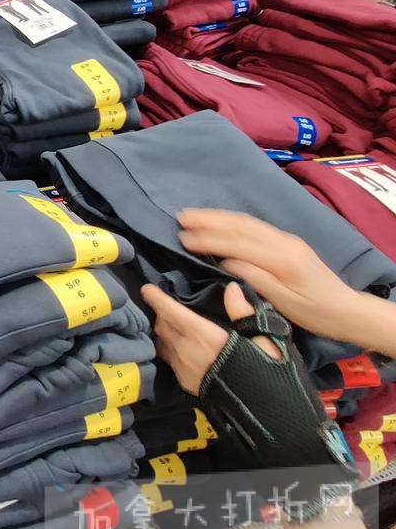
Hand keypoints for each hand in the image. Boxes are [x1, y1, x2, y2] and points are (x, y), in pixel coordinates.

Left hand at [142, 281, 278, 393]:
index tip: (147, 289)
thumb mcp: (265, 340)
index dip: (156, 298)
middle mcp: (187, 351)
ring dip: (164, 331)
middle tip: (167, 304)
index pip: (170, 312)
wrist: (264, 415)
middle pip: (162, 325)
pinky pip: (169, 358)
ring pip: (162, 342)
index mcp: (204, 336)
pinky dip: (169, 347)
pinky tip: (180, 345)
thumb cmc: (266, 373)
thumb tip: (232, 289)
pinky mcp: (184, 383)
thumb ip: (243, 313)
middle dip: (161, 312)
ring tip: (172, 323)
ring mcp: (182, 368)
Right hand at [176, 208, 361, 342]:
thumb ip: (255, 278)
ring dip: (218, 217)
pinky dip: (232, 221)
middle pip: (240, 226)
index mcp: (281, 259)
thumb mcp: (284, 302)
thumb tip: (227, 261)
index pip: (238, 244)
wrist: (347, 310)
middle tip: (182, 218)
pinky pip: (254, 226)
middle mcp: (283, 243)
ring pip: (247, 222)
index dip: (209, 239)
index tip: (184, 238)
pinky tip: (219, 221)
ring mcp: (286, 239)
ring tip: (193, 215)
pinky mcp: (287, 242)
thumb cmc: (314, 313)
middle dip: (209, 220)